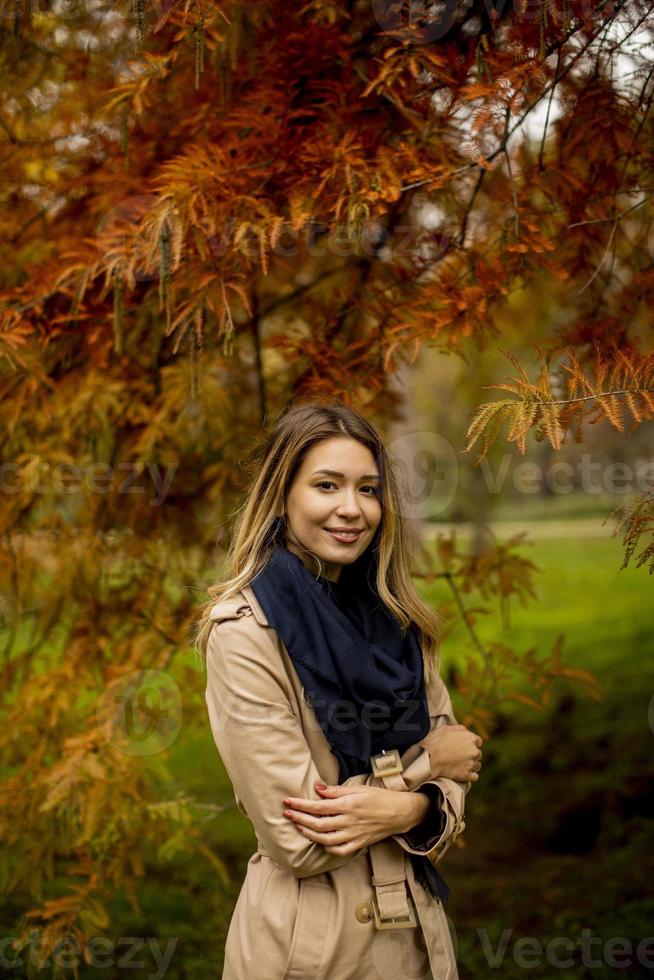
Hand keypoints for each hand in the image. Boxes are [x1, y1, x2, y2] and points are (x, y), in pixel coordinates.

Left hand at [281, 782, 428, 855]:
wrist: (399, 813)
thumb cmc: (378, 797)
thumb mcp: (358, 788)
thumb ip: (336, 790)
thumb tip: (317, 788)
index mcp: (348, 805)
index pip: (318, 806)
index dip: (300, 805)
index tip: (287, 801)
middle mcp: (348, 821)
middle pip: (317, 824)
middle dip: (299, 818)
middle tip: (286, 813)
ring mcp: (353, 835)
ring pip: (324, 839)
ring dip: (308, 833)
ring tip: (297, 826)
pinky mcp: (358, 844)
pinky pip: (338, 850)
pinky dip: (326, 847)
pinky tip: (318, 840)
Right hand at [419, 724, 483, 781]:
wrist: (428, 758)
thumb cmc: (435, 742)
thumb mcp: (446, 729)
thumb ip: (460, 729)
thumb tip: (465, 731)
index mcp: (470, 738)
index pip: (478, 742)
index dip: (471, 744)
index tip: (464, 747)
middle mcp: (474, 751)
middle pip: (478, 754)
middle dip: (471, 755)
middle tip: (460, 756)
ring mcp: (471, 764)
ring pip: (477, 765)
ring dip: (471, 765)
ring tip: (460, 765)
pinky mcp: (467, 775)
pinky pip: (475, 776)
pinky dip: (470, 775)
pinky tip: (462, 773)